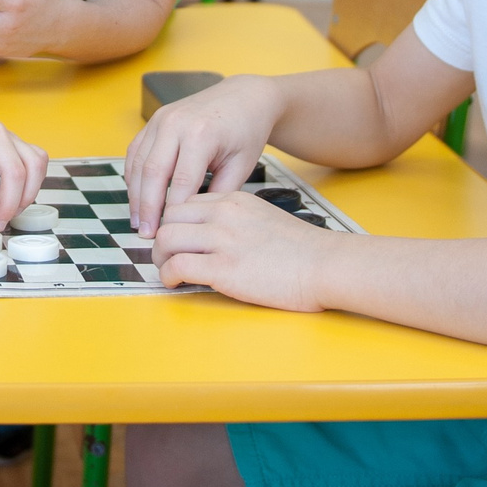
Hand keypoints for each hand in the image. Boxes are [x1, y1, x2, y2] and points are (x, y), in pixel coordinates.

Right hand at [124, 74, 282, 234]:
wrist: (244, 97)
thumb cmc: (246, 132)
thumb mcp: (241, 165)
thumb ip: (218, 193)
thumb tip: (194, 221)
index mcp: (201, 134)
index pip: (181, 182)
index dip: (173, 212)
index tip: (171, 234)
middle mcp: (176, 123)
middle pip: (153, 173)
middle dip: (147, 208)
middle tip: (146, 235)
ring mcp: (161, 119)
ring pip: (138, 163)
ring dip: (136, 195)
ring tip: (138, 222)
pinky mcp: (154, 120)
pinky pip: (135, 151)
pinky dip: (133, 176)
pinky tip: (137, 197)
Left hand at [153, 192, 335, 311]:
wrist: (326, 264)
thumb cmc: (301, 250)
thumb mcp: (263, 218)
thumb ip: (236, 221)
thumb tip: (213, 237)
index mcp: (233, 201)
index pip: (184, 203)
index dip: (174, 223)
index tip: (175, 241)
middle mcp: (223, 215)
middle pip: (168, 218)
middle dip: (160, 239)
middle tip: (166, 257)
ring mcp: (222, 241)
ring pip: (165, 240)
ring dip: (160, 259)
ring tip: (168, 272)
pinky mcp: (223, 269)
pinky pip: (176, 268)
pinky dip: (168, 277)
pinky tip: (176, 284)